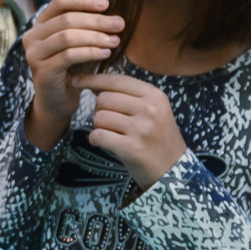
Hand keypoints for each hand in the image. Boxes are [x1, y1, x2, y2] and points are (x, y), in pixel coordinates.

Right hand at [21, 0, 121, 148]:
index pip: (60, 1)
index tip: (107, 4)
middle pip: (66, 19)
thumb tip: (115, 13)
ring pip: (66, 36)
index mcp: (40, 24)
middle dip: (96, 20)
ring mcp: (33, 54)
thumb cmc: (74, 69)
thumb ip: (89, 27)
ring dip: (94, 37)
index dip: (84, 0)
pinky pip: (68, 56)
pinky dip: (90, 52)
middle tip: (120, 24)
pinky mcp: (41, 71)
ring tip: (115, 41)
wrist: (58, 102)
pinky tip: (106, 54)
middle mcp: (32, 36)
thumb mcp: (81, 43)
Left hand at [75, 72, 188, 187]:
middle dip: (100, 110)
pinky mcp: (131, 148)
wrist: (173, 169)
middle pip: (104, 98)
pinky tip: (106, 143)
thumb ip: (130, 96)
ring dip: (100, 126)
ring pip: (99, 117)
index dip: (94, 80)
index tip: (77, 81)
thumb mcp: (154, 110)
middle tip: (111, 122)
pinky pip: (98, 135)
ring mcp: (141, 129)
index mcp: (155, 96)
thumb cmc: (158, 138)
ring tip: (114, 134)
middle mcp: (149, 109)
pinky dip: (96, 140)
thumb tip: (95, 85)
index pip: (117, 80)